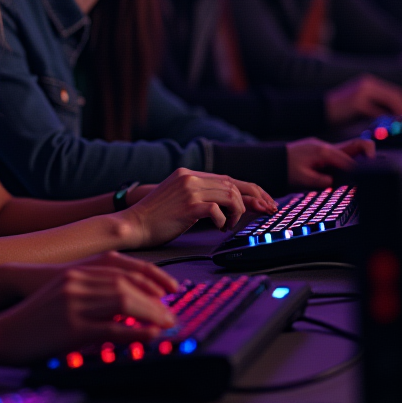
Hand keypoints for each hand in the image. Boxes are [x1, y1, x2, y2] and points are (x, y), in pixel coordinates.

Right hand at [0, 260, 177, 365]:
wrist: (0, 332)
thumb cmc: (31, 316)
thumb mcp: (60, 294)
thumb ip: (87, 292)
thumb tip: (120, 302)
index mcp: (76, 274)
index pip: (122, 270)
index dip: (150, 279)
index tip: (168, 290)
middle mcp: (77, 284)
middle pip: (128, 285)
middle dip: (155, 299)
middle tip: (171, 313)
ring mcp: (75, 305)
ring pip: (125, 302)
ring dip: (151, 314)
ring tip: (167, 324)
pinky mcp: (72, 329)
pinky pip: (112, 328)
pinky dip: (136, 332)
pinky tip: (150, 336)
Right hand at [121, 168, 274, 248]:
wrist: (134, 224)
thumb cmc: (156, 218)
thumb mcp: (180, 199)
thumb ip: (202, 196)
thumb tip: (233, 203)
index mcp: (188, 174)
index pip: (227, 178)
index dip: (250, 189)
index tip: (265, 200)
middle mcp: (190, 177)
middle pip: (233, 184)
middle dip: (255, 198)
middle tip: (267, 210)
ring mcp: (189, 190)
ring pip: (230, 195)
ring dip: (237, 212)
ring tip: (229, 225)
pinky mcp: (189, 205)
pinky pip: (218, 210)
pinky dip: (224, 221)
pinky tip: (218, 228)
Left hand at [286, 136, 375, 188]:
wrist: (271, 162)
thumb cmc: (285, 170)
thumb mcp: (303, 180)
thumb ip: (323, 182)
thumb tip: (338, 184)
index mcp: (323, 152)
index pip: (351, 160)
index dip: (362, 170)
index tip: (368, 180)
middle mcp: (327, 146)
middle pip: (358, 146)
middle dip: (370, 155)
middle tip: (377, 169)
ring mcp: (325, 147)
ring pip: (351, 150)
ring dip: (359, 161)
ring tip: (365, 174)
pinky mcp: (322, 152)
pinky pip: (341, 155)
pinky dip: (348, 163)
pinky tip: (349, 174)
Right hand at [325, 74, 401, 125]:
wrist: (318, 109)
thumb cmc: (339, 108)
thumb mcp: (360, 100)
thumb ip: (376, 103)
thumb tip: (395, 113)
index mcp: (367, 82)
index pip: (394, 90)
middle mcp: (366, 84)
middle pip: (395, 95)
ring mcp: (362, 92)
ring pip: (389, 102)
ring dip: (398, 113)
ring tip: (401, 123)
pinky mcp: (357, 103)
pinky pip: (377, 112)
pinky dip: (385, 119)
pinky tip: (387, 125)